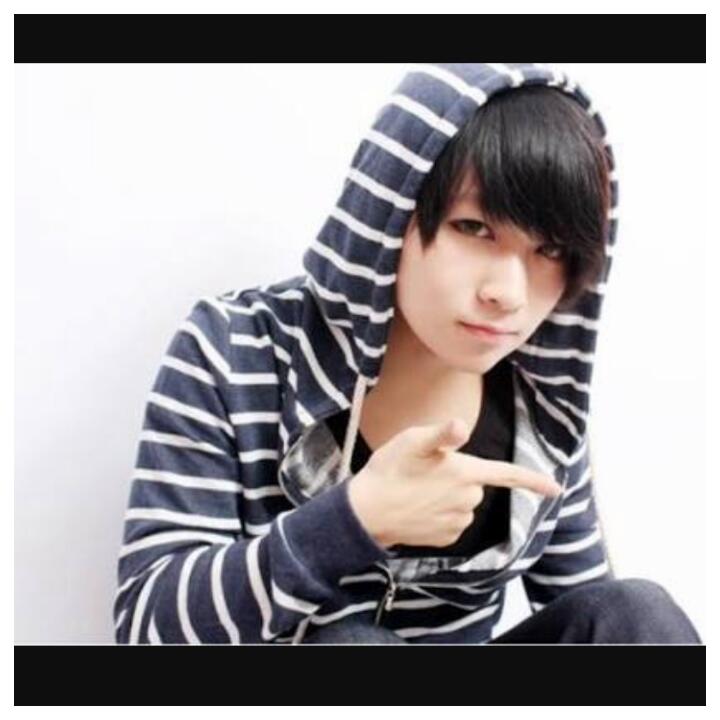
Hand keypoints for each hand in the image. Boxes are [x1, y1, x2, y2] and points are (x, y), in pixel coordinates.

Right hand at [348, 417, 561, 548]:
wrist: (366, 512)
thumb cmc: (389, 470)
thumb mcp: (411, 441)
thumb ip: (442, 435)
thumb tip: (461, 425)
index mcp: (464, 472)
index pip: (506, 474)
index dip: (532, 480)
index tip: (556, 488)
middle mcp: (467, 500)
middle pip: (474, 484)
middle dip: (457, 477)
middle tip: (423, 472)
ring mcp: (457, 522)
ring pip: (462, 503)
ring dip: (446, 496)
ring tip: (416, 490)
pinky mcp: (445, 539)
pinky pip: (451, 522)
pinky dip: (439, 515)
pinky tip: (417, 509)